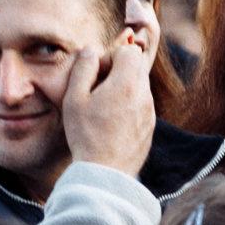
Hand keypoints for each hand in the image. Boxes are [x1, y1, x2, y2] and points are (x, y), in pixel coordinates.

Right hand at [60, 41, 154, 179]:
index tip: (98, 74)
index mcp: (127, 83)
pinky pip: (142, 105)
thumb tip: (90, 51)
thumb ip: (82, 69)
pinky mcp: (150, 127)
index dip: (111, 56)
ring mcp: (150, 112)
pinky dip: (129, 106)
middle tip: (99, 89)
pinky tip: (112, 123)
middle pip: (137, 66)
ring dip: (124, 88)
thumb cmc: (86, 136)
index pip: (130, 50)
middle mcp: (145, 95)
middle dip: (119, 70)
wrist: (105, 173)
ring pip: (140, 86)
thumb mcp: (74, 99)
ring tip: (104, 108)